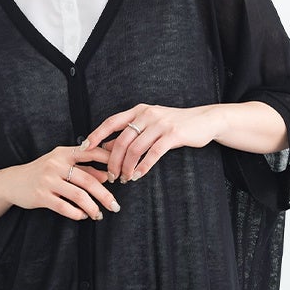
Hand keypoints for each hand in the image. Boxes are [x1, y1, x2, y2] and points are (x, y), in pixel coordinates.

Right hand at [4, 141, 121, 221]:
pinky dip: (77, 214)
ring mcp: (48, 180)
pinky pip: (65, 207)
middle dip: (105, 195)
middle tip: (115, 206)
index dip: (109, 162)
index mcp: (64, 152)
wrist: (12, 181)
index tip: (121, 175)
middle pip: (88, 180)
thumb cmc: (42, 172)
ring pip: (78, 196)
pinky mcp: (41, 196)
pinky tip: (82, 216)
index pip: (91, 153)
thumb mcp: (62, 164)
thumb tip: (107, 176)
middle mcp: (56, 164)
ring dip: (92, 208)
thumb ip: (84, 168)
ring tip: (99, 214)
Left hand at [84, 103, 215, 183]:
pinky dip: (143, 167)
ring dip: (127, 167)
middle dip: (112, 160)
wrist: (205, 120)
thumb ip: (131, 133)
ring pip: (135, 149)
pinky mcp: (173, 134)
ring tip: (124, 179)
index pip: (111, 122)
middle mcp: (147, 114)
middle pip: (121, 140)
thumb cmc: (175, 124)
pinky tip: (138, 176)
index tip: (84, 148)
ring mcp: (160, 124)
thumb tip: (106, 145)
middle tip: (110, 176)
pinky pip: (153, 154)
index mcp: (138, 111)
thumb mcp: (150, 125)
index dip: (96, 135)